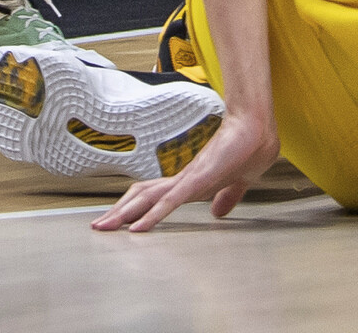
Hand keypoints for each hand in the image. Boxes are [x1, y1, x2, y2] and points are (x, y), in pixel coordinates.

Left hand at [92, 111, 277, 232]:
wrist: (259, 127)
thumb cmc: (252, 148)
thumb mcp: (240, 181)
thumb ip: (228, 195)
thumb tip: (219, 212)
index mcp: (192, 181)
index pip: (156, 195)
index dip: (138, 207)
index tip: (122, 221)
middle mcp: (183, 179)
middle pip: (142, 196)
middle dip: (120, 212)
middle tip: (98, 226)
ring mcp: (187, 179)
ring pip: (147, 198)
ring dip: (125, 214)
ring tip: (105, 227)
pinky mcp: (196, 181)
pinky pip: (168, 202)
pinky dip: (152, 216)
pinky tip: (138, 229)